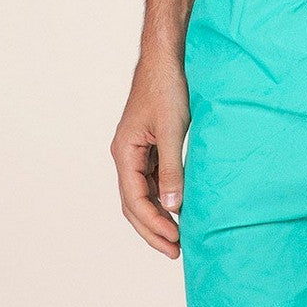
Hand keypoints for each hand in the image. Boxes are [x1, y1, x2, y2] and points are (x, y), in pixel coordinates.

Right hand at [110, 55, 190, 258]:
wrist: (168, 56)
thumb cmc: (167, 87)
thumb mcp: (171, 130)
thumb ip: (172, 170)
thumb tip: (172, 208)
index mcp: (124, 153)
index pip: (134, 201)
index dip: (152, 225)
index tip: (173, 243)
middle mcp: (127, 154)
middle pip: (134, 203)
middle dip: (153, 229)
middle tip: (175, 250)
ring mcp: (138, 150)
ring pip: (144, 193)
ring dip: (159, 215)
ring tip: (179, 236)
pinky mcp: (152, 144)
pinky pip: (155, 178)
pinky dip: (165, 196)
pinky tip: (181, 207)